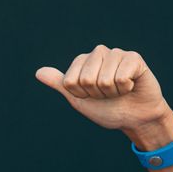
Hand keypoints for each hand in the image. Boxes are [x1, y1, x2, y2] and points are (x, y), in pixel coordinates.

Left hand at [35, 46, 168, 133]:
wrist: (134, 118)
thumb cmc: (107, 109)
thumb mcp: (78, 100)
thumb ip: (60, 84)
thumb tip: (38, 72)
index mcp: (82, 61)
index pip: (70, 81)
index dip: (82, 95)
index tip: (93, 96)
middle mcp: (98, 53)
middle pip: (86, 79)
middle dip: (98, 94)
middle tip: (108, 94)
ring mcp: (116, 53)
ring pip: (104, 79)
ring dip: (113, 92)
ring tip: (119, 91)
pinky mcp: (133, 58)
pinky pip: (122, 76)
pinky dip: (126, 88)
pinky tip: (131, 86)